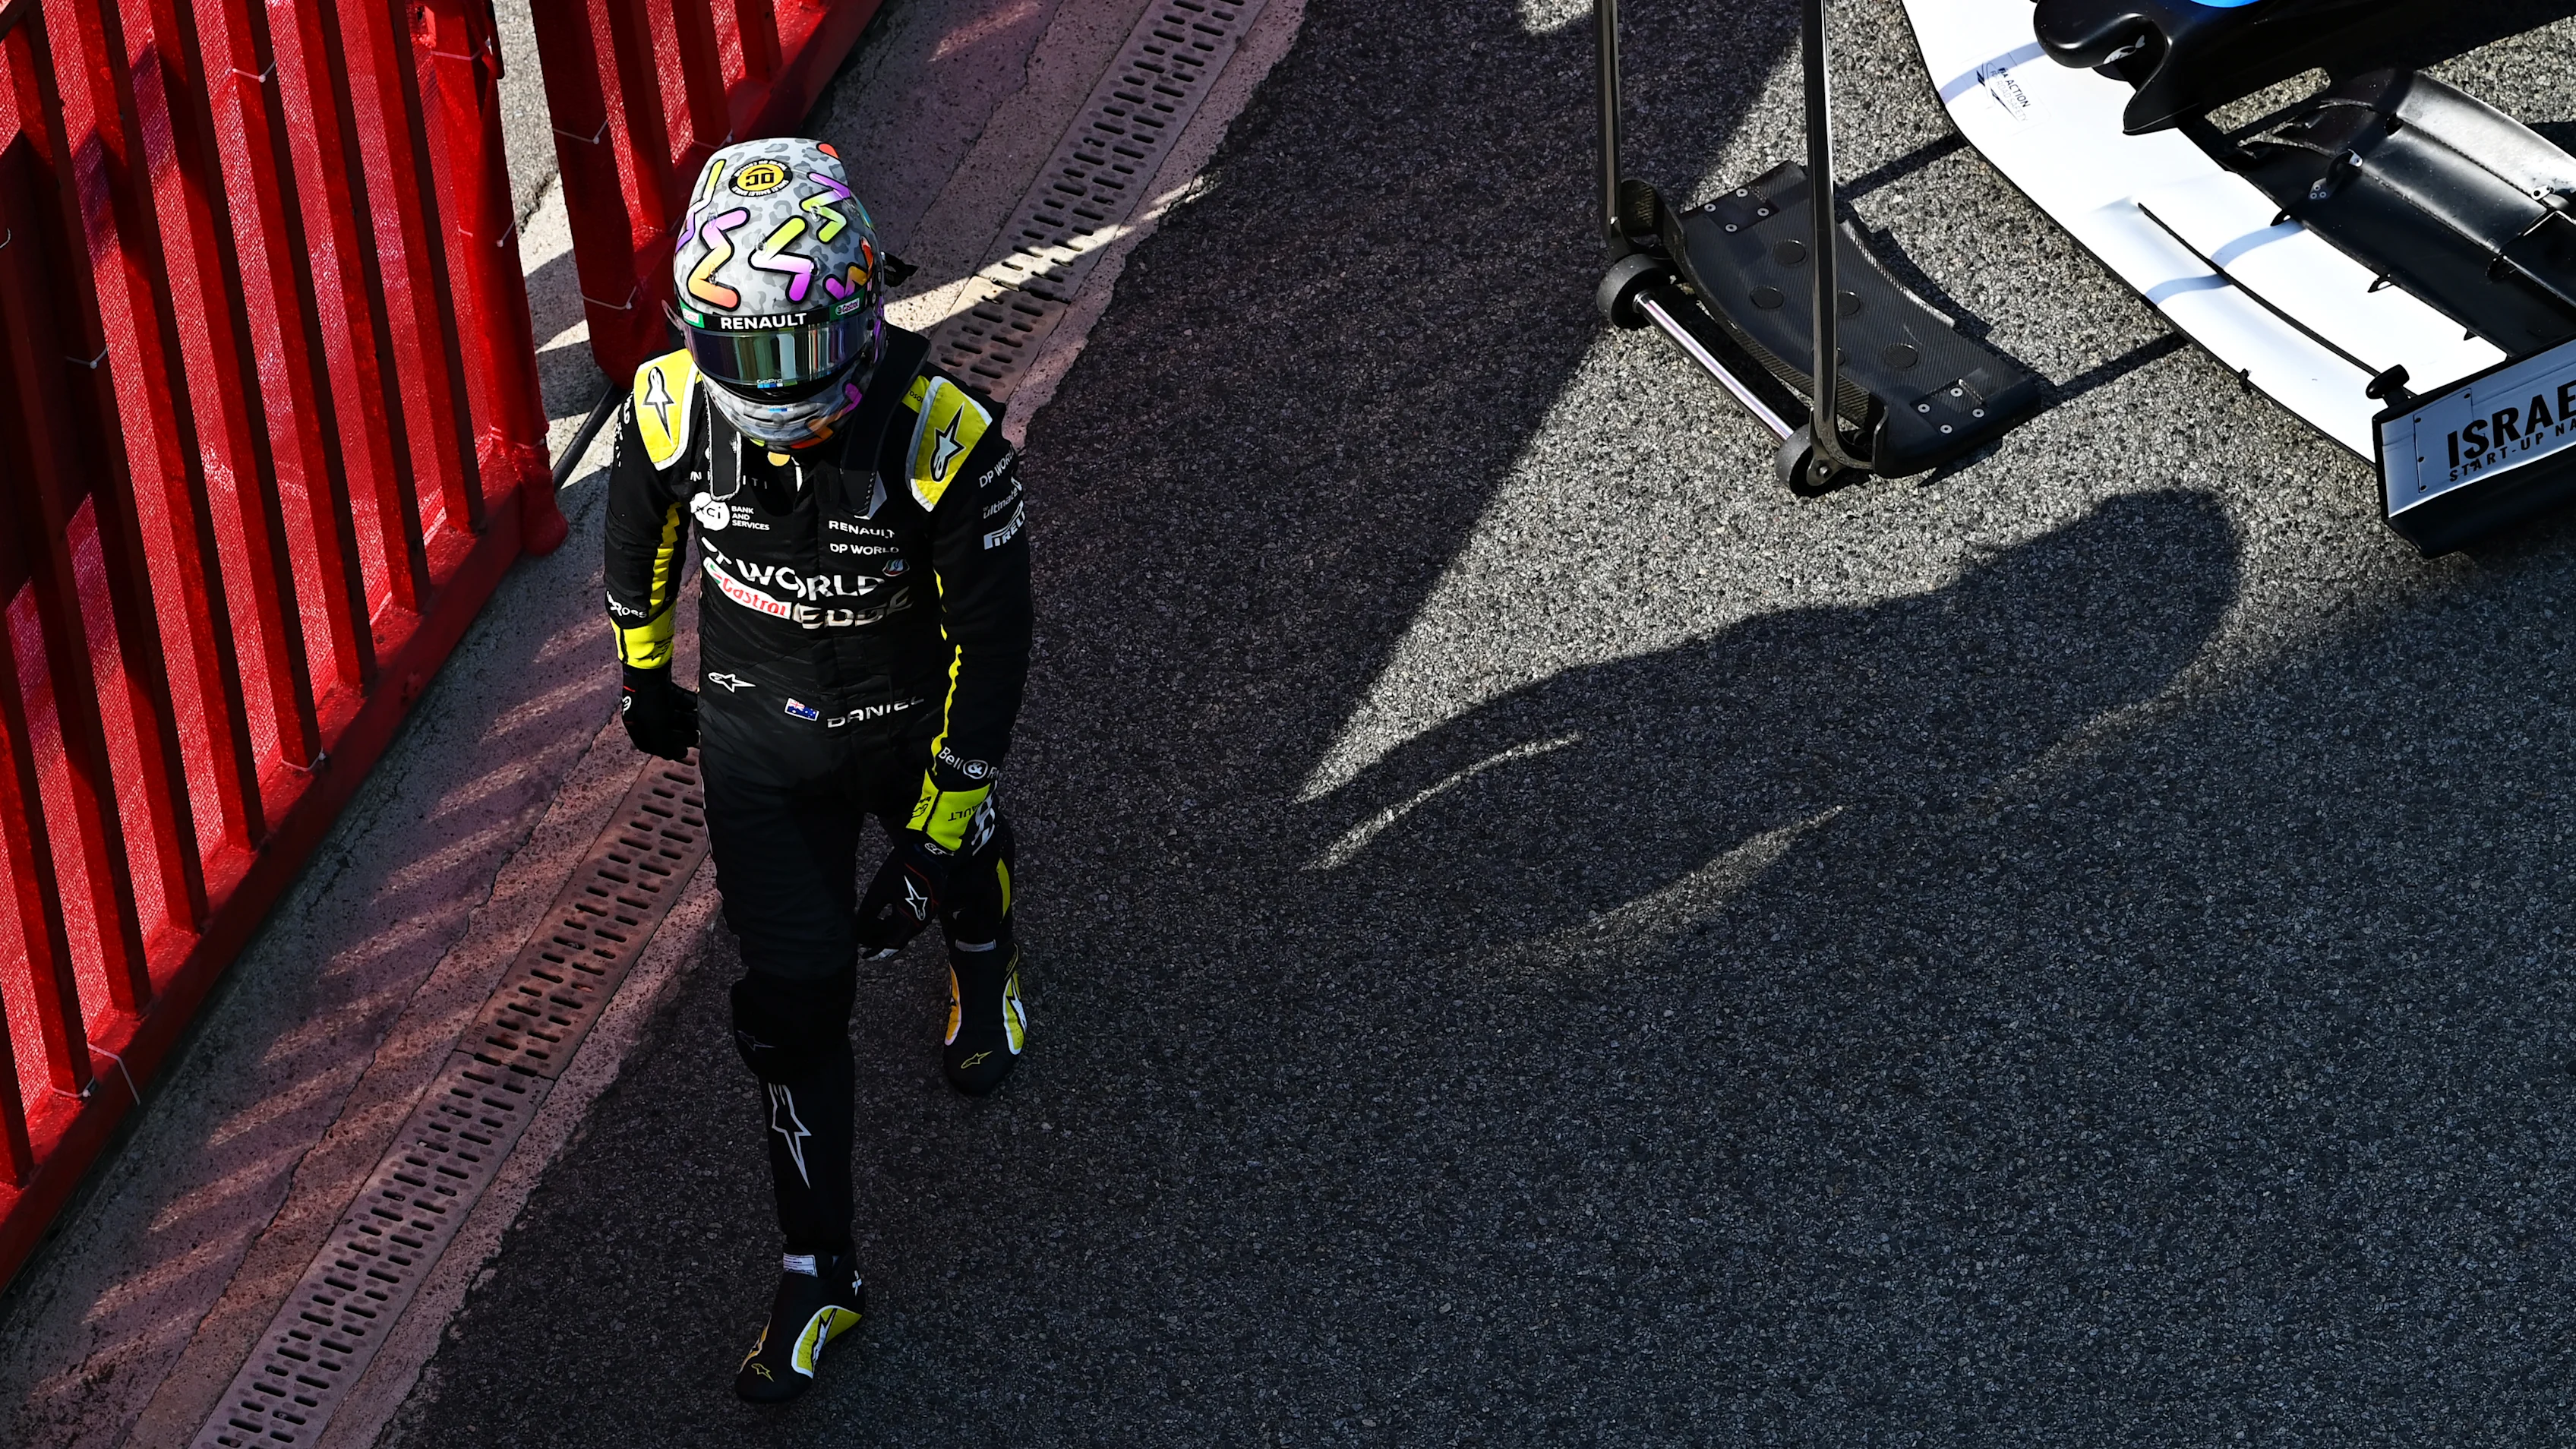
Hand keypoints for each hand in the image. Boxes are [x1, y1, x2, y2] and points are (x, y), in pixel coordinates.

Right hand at [619, 665, 697, 759]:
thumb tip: (676, 755)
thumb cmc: (649, 697)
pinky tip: (700, 706)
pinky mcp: (664, 687)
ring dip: (688, 720)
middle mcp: (643, 712)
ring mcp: (654, 700)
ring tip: (701, 722)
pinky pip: (679, 700)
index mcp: (635, 723)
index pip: (650, 744)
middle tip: (695, 737)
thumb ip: (664, 744)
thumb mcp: (656, 726)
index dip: (667, 751)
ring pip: (674, 714)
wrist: (649, 665)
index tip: (683, 754)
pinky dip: (689, 704)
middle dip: (682, 735)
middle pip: (665, 730)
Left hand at [854, 833, 953, 957]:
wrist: (928, 850)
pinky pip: (913, 917)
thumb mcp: (878, 893)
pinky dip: (899, 919)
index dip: (876, 950)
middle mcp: (923, 922)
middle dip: (881, 938)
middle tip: (865, 934)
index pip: (891, 944)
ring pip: (906, 927)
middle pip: (899, 937)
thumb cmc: (901, 870)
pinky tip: (889, 910)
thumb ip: (867, 916)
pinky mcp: (932, 902)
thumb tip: (858, 933)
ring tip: (875, 922)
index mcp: (910, 923)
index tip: (864, 954)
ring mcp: (930, 912)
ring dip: (889, 928)